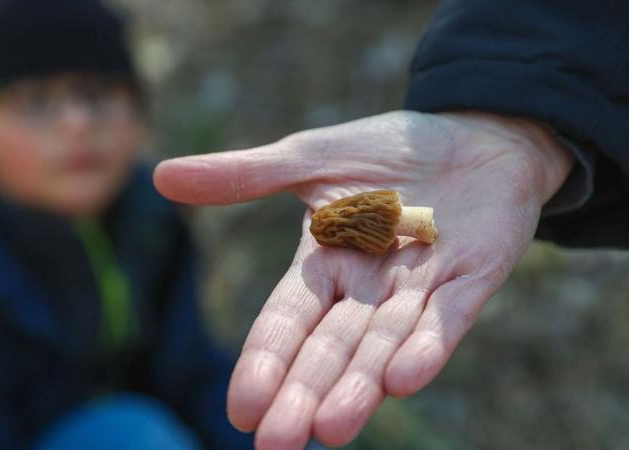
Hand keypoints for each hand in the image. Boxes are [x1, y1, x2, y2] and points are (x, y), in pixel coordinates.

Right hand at [153, 110, 572, 448]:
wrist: (476, 133)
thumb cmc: (390, 149)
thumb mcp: (311, 158)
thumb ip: (244, 176)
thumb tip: (159, 175)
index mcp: (326, 265)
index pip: (288, 319)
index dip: (265, 361)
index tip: (241, 409)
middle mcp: (368, 290)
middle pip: (330, 348)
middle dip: (304, 394)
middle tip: (276, 444)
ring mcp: (420, 289)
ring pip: (382, 346)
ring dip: (358, 388)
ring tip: (330, 430)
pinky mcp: (471, 280)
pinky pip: (446, 320)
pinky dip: (425, 347)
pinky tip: (403, 380)